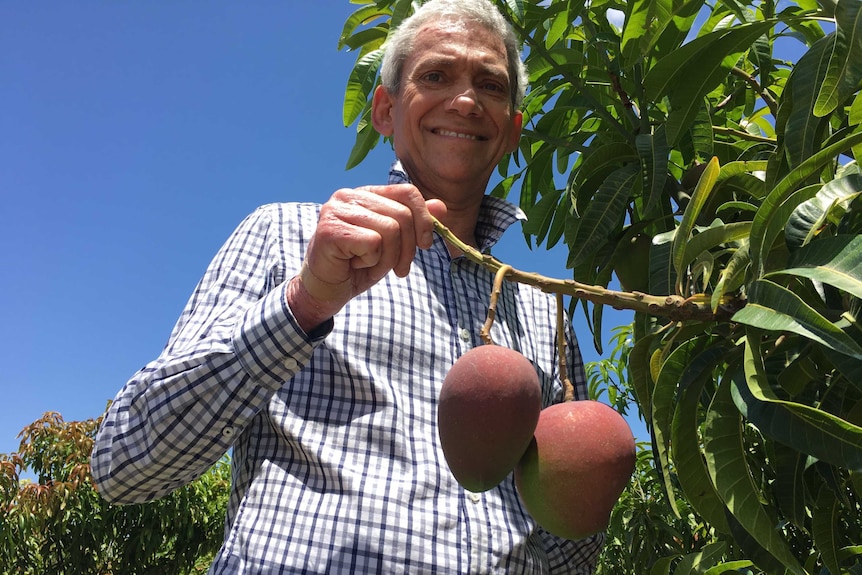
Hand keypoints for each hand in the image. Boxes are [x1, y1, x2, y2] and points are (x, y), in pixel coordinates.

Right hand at [287, 184, 446, 331]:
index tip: (424, 244)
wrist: (325, 290)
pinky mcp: (330, 230)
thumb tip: (441, 207)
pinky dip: (371, 261)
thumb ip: (415, 222)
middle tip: (397, 268)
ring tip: (370, 265)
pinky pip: (373, 243)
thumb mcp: (394, 243)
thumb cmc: (358, 265)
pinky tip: (355, 264)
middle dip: (407, 248)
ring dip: (388, 258)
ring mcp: (336, 210)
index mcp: (366, 193)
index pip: (408, 192)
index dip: (424, 219)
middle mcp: (349, 195)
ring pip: (390, 229)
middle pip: (402, 214)